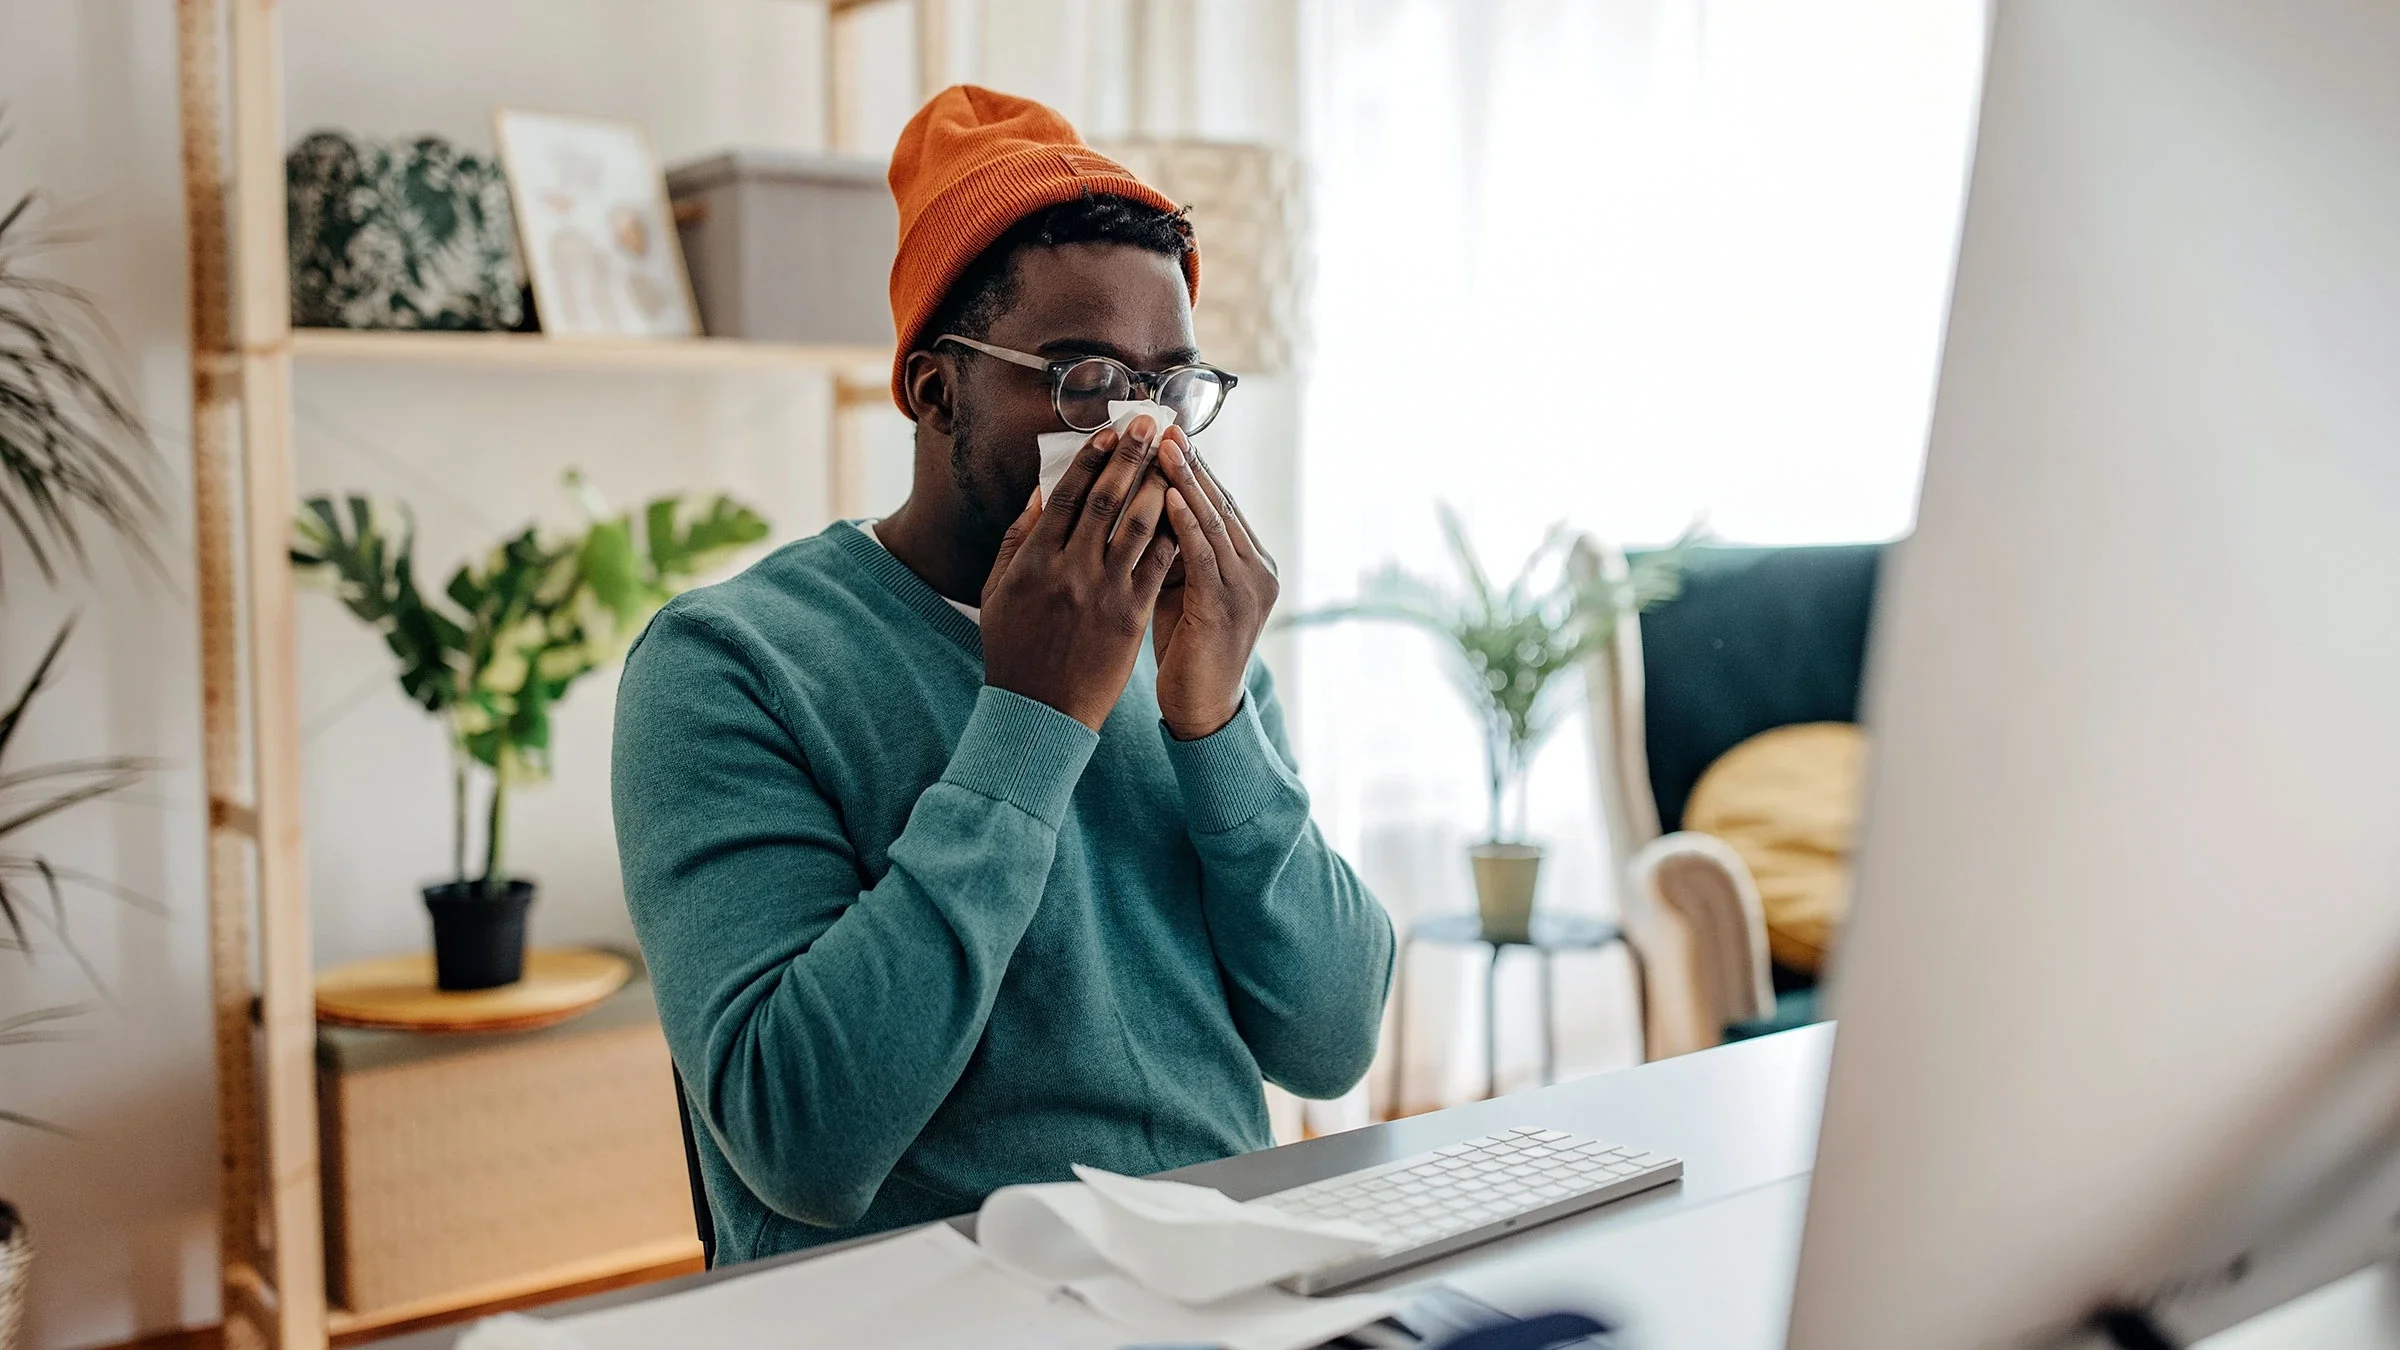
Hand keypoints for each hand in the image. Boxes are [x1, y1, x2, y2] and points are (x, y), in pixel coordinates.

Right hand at [980, 416, 1178, 731]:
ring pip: (1139, 526)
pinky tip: (1183, 508)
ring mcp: (1105, 592)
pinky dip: (1172, 532)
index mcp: (1035, 560)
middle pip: (1107, 500)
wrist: (1040, 710)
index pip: (1068, 495)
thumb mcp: (1000, 590)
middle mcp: (1071, 570)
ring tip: (1172, 456)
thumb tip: (1040, 492)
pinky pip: (1158, 564)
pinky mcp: (1132, 615)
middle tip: (1148, 422)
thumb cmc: (1014, 648)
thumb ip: (1018, 539)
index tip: (1109, 432)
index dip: (1091, 459)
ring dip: (1157, 484)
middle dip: (1130, 456)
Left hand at [1152, 431, 1278, 739]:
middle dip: (1190, 462)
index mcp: (1249, 562)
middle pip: (1221, 502)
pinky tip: (1169, 496)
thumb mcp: (1181, 587)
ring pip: (1214, 521)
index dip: (1193, 466)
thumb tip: (1143, 500)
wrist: (1203, 709)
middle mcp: (1257, 569)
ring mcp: (1248, 587)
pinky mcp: (1228, 607)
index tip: (1165, 432)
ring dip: (1186, 480)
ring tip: (1163, 447)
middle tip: (1163, 424)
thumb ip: (1174, 548)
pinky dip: (1188, 522)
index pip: (1220, 502)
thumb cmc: (1186, 648)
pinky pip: (1206, 555)